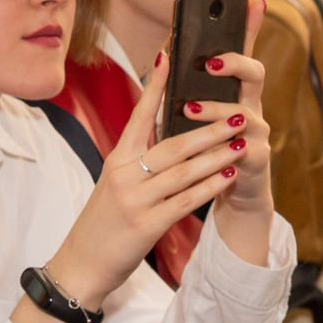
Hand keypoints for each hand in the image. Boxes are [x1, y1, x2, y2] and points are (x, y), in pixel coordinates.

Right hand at [42, 42, 252, 305]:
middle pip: (173, 144)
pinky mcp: (146, 224)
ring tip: (242, 141)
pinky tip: (229, 176)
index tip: (168, 56)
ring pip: (184, 171)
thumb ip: (137, 164)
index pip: (139, 116)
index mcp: (116, 160)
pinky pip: (185, 201)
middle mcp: (124, 175)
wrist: (79, 266)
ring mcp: (134, 200)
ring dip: (217, 155)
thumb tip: (169, 142)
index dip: (155, 86)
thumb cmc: (100, 225)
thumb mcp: (113, 186)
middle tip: (238, 112)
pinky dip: (210, 187)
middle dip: (209, 127)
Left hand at [193, 0, 275, 242]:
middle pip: (254, 73)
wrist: (232, 194)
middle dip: (235, 63)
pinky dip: (228, 148)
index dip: (250, 26)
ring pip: (246, 113)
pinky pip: (246, 149)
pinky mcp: (257, 160)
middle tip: (210, 62)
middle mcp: (250, 107)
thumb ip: (184, 90)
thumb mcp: (193, 117)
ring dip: (217, 109)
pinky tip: (213, 148)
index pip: (243, 52)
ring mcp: (257, 133)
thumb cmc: (207, 151)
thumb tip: (162, 57)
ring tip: (190, 108)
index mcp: (233, 93)